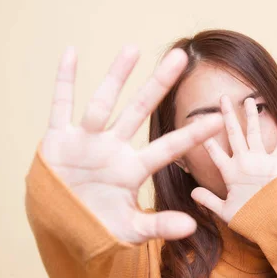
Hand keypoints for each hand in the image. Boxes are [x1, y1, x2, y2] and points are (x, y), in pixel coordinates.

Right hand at [40, 46, 223, 243]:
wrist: (58, 227)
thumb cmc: (97, 228)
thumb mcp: (129, 230)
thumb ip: (158, 227)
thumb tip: (192, 227)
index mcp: (133, 170)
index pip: (169, 148)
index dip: (193, 134)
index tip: (218, 118)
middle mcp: (113, 148)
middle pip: (140, 111)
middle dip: (159, 85)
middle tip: (182, 56)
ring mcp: (86, 141)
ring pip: (103, 102)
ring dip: (116, 76)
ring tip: (133, 48)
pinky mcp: (58, 139)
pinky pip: (61, 105)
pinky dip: (64, 80)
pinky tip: (71, 53)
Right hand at [190, 95, 276, 223]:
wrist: (276, 224)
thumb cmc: (250, 219)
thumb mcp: (225, 212)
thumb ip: (208, 200)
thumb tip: (193, 192)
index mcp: (229, 172)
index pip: (214, 151)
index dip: (205, 138)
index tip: (199, 123)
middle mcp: (244, 161)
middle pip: (233, 133)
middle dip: (227, 115)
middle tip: (223, 98)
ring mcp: (261, 160)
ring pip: (254, 132)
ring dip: (252, 115)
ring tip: (249, 100)